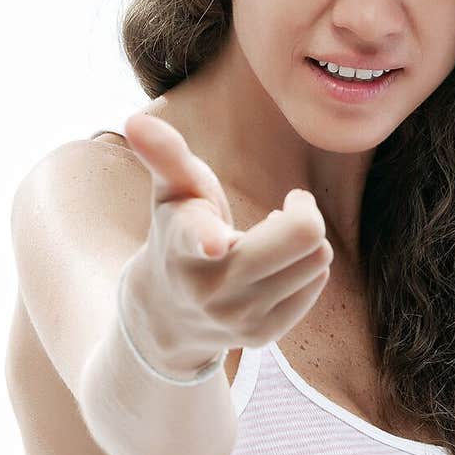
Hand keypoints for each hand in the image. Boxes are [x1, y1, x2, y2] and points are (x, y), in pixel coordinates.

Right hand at [119, 113, 333, 377]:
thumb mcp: (172, 192)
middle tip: (289, 205)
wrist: (167, 313)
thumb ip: (164, 155)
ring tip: (274, 239)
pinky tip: (277, 266)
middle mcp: (211, 286)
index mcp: (183, 242)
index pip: (197, 238)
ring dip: (306, 240)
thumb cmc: (178, 232)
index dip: (208, 238)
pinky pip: (318, 282)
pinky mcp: (264, 335)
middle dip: (305, 211)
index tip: (215, 243)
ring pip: (318, 258)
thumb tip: (136, 119)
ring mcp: (239, 317)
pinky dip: (308, 266)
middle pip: (303, 236)